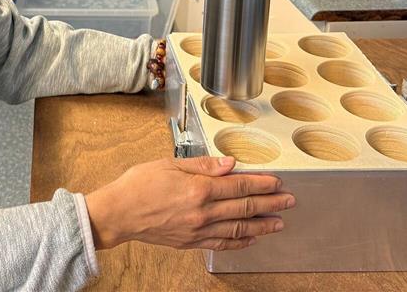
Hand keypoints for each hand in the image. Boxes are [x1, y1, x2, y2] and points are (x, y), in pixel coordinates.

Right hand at [84, 156, 293, 251]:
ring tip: (278, 222)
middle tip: (288, 201)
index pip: (239, 186)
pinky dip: (239, 242)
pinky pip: (222, 244)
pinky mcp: (191, 242)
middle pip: (244, 208)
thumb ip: (203, 165)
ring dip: (261, 225)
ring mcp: (198, 230)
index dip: (261, 184)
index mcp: (198, 189)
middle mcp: (202, 212)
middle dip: (270, 204)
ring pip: (238, 229)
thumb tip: (230, 163)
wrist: (119, 213)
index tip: (277, 182)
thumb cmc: (138, 185)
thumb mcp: (170, 164)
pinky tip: (251, 238)